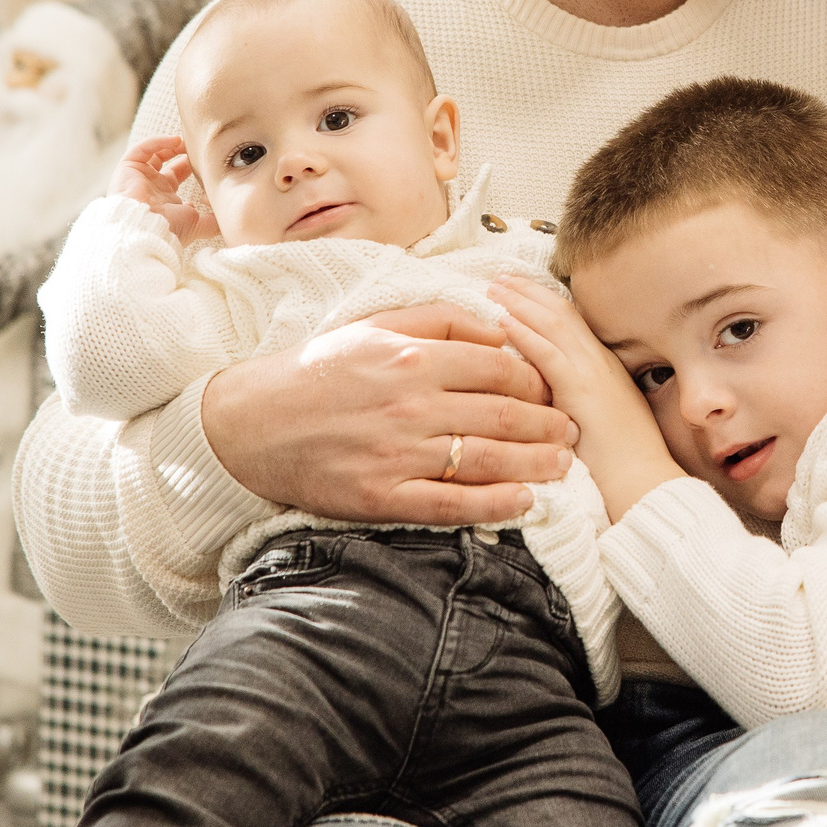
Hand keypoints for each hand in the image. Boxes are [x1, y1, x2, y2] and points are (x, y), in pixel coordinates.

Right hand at [113, 135, 216, 242]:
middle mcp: (153, 187)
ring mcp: (140, 177)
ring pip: (154, 153)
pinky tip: (175, 141)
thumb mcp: (198, 225)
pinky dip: (158, 141)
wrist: (144, 229)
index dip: (192, 168)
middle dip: (184, 153)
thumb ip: (214, 220)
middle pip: (167, 163)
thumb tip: (232, 217)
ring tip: (187, 141)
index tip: (208, 164)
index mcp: (166, 199)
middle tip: (199, 148)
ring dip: (171, 145)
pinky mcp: (128, 168)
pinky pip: (141, 149)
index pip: (178, 177)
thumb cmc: (169, 229)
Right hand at [199, 304, 577, 525]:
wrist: (252, 422)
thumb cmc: (320, 369)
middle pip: (502, 415)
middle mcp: (410, 405)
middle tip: (574, 431)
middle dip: (547, 424)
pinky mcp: (381, 497)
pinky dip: (492, 506)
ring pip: (485, 460)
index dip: (535, 380)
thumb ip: (442, 320)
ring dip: (534, 464)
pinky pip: (450, 505)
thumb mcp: (377, 324)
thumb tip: (500, 329)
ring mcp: (397, 454)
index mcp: (411, 357)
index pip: (499, 367)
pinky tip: (523, 502)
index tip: (551, 389)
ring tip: (562, 464)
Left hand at [491, 279, 687, 519]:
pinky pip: (549, 354)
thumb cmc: (622, 466)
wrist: (646, 485)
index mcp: (605, 368)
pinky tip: (502, 322)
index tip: (517, 290)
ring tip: (492, 288)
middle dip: (528, 292)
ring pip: (553, 324)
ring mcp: (594, 374)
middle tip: (498, 278)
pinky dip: (524, 334)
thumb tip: (545, 394)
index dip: (542, 301)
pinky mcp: (584, 392)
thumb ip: (574, 401)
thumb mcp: (597, 422)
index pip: (571, 322)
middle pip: (560, 313)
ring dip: (520, 303)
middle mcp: (600, 362)